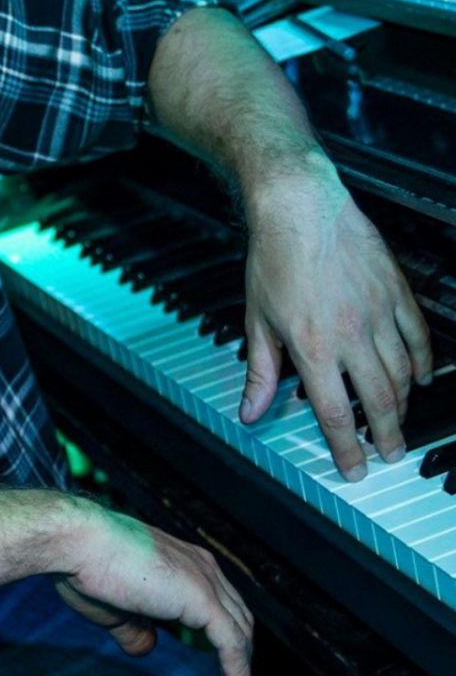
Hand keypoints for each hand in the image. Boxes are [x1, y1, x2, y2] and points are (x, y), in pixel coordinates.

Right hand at [54, 500, 253, 675]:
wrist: (79, 543)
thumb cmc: (86, 569)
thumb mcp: (115, 611)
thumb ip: (136, 631)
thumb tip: (149, 647)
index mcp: (184, 563)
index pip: (219, 604)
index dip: (223, 636)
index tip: (219, 667)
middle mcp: (202, 568)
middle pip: (237, 617)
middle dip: (239, 654)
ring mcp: (204, 582)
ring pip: (239, 631)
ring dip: (241, 667)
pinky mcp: (201, 599)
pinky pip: (230, 641)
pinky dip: (237, 669)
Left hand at [239, 160, 431, 478]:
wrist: (300, 205)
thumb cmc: (274, 258)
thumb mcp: (257, 320)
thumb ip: (260, 371)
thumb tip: (251, 411)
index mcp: (314, 348)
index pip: (334, 413)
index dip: (346, 448)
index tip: (354, 469)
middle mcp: (351, 335)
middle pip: (378, 400)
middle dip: (385, 435)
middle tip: (391, 454)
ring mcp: (379, 313)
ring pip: (402, 372)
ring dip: (403, 402)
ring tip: (399, 421)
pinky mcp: (395, 291)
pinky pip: (418, 335)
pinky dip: (423, 361)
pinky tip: (423, 376)